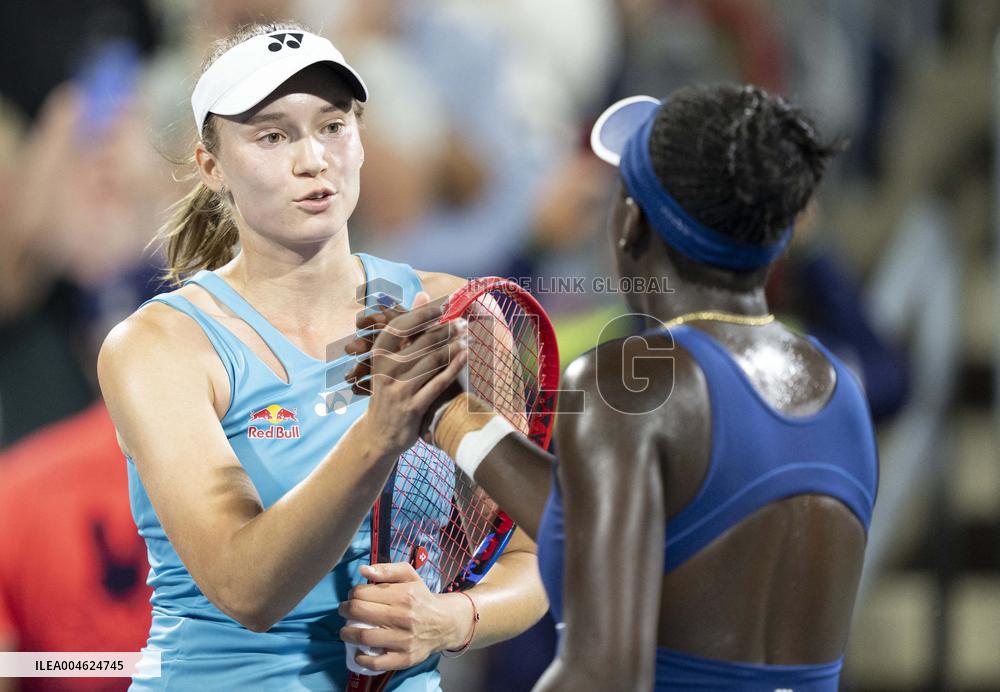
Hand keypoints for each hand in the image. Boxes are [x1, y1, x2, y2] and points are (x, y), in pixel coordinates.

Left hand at [339, 563, 473, 672]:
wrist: (444, 623)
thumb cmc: (421, 598)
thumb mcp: (410, 576)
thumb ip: (387, 569)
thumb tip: (363, 570)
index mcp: (403, 595)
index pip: (362, 593)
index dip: (352, 594)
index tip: (353, 597)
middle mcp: (403, 617)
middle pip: (358, 612)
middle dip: (344, 610)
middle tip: (345, 611)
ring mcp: (404, 640)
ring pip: (363, 637)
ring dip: (347, 633)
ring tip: (347, 630)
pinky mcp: (404, 658)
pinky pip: (376, 662)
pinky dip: (362, 657)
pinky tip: (359, 650)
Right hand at [357, 293, 468, 457]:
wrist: (379, 434)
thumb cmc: (390, 390)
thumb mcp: (391, 360)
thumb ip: (408, 328)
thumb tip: (423, 294)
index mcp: (378, 355)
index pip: (401, 326)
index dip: (423, 314)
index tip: (442, 306)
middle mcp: (386, 371)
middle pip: (421, 342)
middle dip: (445, 329)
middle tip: (462, 322)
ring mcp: (399, 390)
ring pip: (432, 361)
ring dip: (453, 346)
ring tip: (467, 337)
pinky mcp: (413, 407)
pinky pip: (438, 382)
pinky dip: (454, 367)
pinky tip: (466, 356)